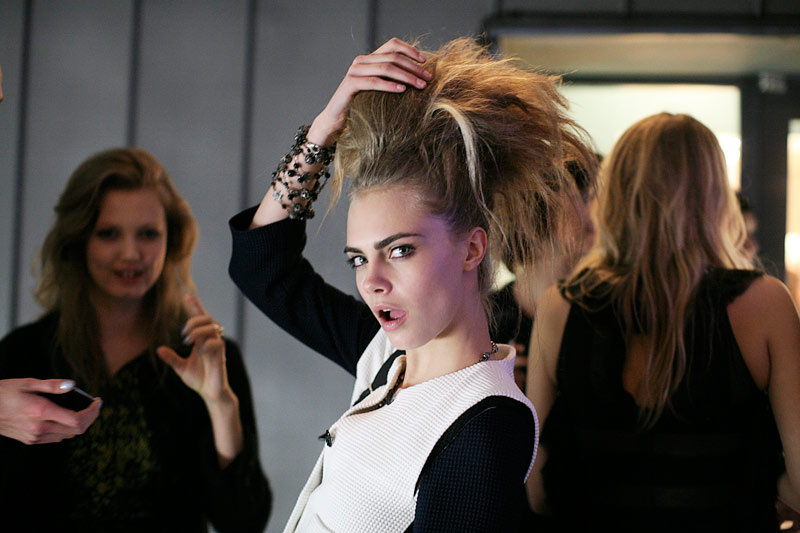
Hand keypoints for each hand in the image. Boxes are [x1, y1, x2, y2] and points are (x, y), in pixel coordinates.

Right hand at [0, 378, 100, 444]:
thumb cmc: (4, 392)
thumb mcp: (27, 383)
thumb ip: (52, 385)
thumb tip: (72, 385)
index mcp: (41, 412)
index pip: (77, 420)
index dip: (92, 412)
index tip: (98, 402)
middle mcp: (39, 428)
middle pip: (76, 430)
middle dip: (90, 418)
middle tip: (95, 406)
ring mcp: (34, 436)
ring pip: (67, 436)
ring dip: (79, 424)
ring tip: (83, 410)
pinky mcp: (29, 440)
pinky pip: (56, 438)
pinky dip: (66, 429)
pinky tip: (66, 418)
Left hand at [157, 295, 232, 404]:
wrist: (210, 393)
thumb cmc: (199, 380)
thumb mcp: (180, 368)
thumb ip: (171, 358)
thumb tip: (158, 349)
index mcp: (202, 340)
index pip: (200, 318)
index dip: (195, 306)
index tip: (186, 295)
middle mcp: (211, 340)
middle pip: (208, 318)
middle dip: (194, 321)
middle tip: (183, 334)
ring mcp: (216, 347)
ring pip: (213, 328)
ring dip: (198, 331)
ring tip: (188, 341)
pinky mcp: (220, 356)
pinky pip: (217, 343)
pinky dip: (206, 344)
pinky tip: (199, 350)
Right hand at [308, 37, 431, 145]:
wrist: (337, 119)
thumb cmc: (362, 105)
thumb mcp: (380, 90)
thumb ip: (392, 80)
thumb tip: (419, 78)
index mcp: (370, 58)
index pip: (392, 44)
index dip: (410, 50)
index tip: (425, 61)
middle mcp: (362, 61)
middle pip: (393, 57)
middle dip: (413, 67)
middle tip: (428, 78)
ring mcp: (354, 71)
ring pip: (386, 68)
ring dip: (406, 76)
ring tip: (420, 85)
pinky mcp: (350, 84)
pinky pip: (373, 82)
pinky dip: (389, 85)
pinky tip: (402, 90)